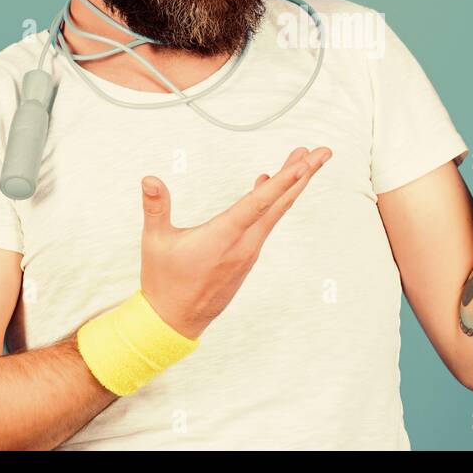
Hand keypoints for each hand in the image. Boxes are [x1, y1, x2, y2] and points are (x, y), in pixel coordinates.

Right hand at [137, 146, 332, 338]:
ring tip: (303, 160)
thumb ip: (155, 207)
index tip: (304, 163)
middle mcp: (244, 243)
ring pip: (276, 213)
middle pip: (280, 204)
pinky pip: (265, 223)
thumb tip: (149, 179)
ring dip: (291, 185)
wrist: (175, 321)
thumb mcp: (155, 242)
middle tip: (323, 152)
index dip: (283, 181)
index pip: (260, 203)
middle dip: (303, 175)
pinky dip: (273, 201)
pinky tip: (268, 184)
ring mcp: (248, 251)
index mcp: (224, 237)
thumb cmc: (164, 281)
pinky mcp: (246, 257)